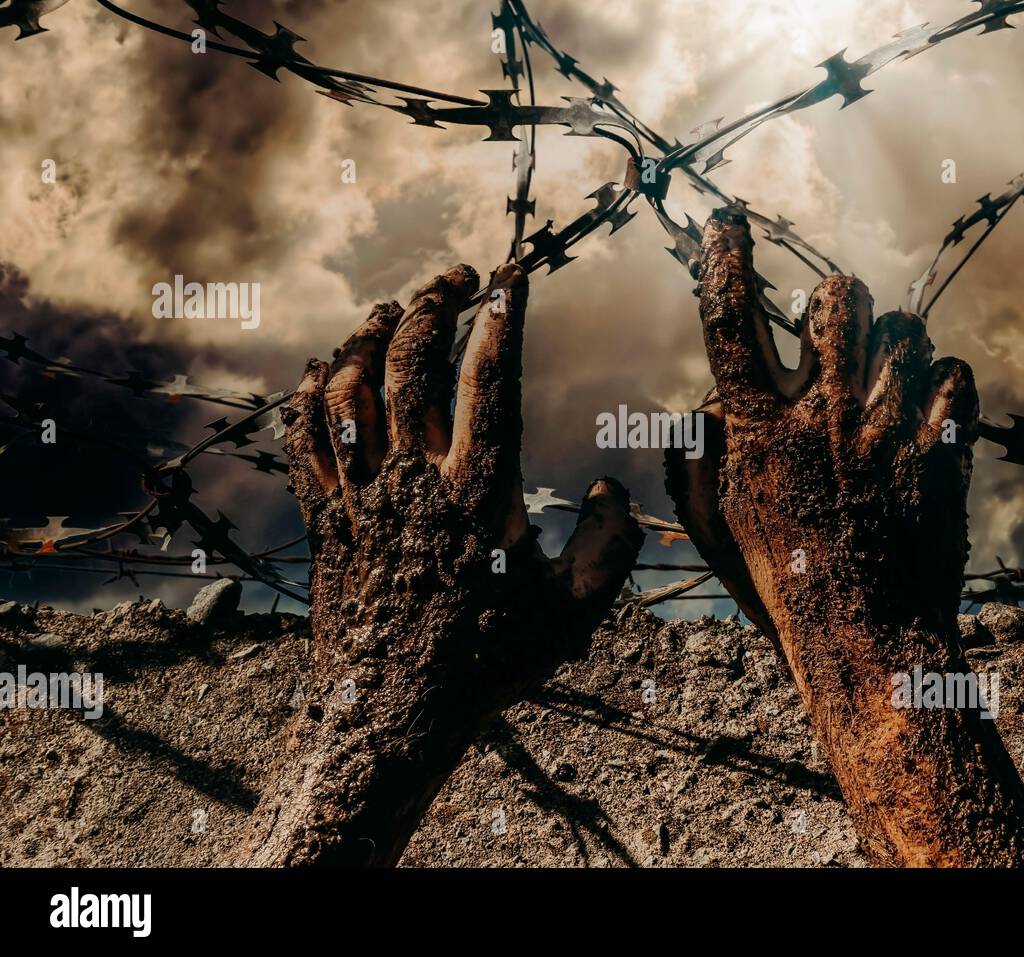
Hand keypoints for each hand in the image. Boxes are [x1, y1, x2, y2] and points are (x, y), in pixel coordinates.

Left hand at [237, 263, 642, 865]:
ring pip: (351, 387)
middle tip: (457, 275)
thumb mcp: (572, 613)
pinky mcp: (324, 517)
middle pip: (411, 362)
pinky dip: (310, 391)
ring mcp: (360, 495)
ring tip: (393, 307)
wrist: (391, 715)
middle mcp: (413, 479)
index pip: (491, 377)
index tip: (514, 273)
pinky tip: (324, 367)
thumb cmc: (488, 663)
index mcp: (479, 490)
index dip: (503, 314)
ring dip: (370, 334)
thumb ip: (608, 546)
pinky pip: (304, 437)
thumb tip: (613, 486)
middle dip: (434, 303)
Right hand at [666, 209, 1023, 865]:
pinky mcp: (940, 448)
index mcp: (758, 432)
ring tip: (877, 389)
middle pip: (835, 297)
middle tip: (831, 332)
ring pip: (902, 328)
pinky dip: (937, 387)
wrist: (869, 637)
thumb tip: (703, 404)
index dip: (723, 259)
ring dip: (887, 345)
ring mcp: (888, 429)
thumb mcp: (716, 529)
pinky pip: (951, 375)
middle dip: (833, 301)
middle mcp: (821, 417)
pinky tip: (918, 423)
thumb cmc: (779, 585)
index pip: (729, 320)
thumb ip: (696, 461)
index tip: (726, 223)